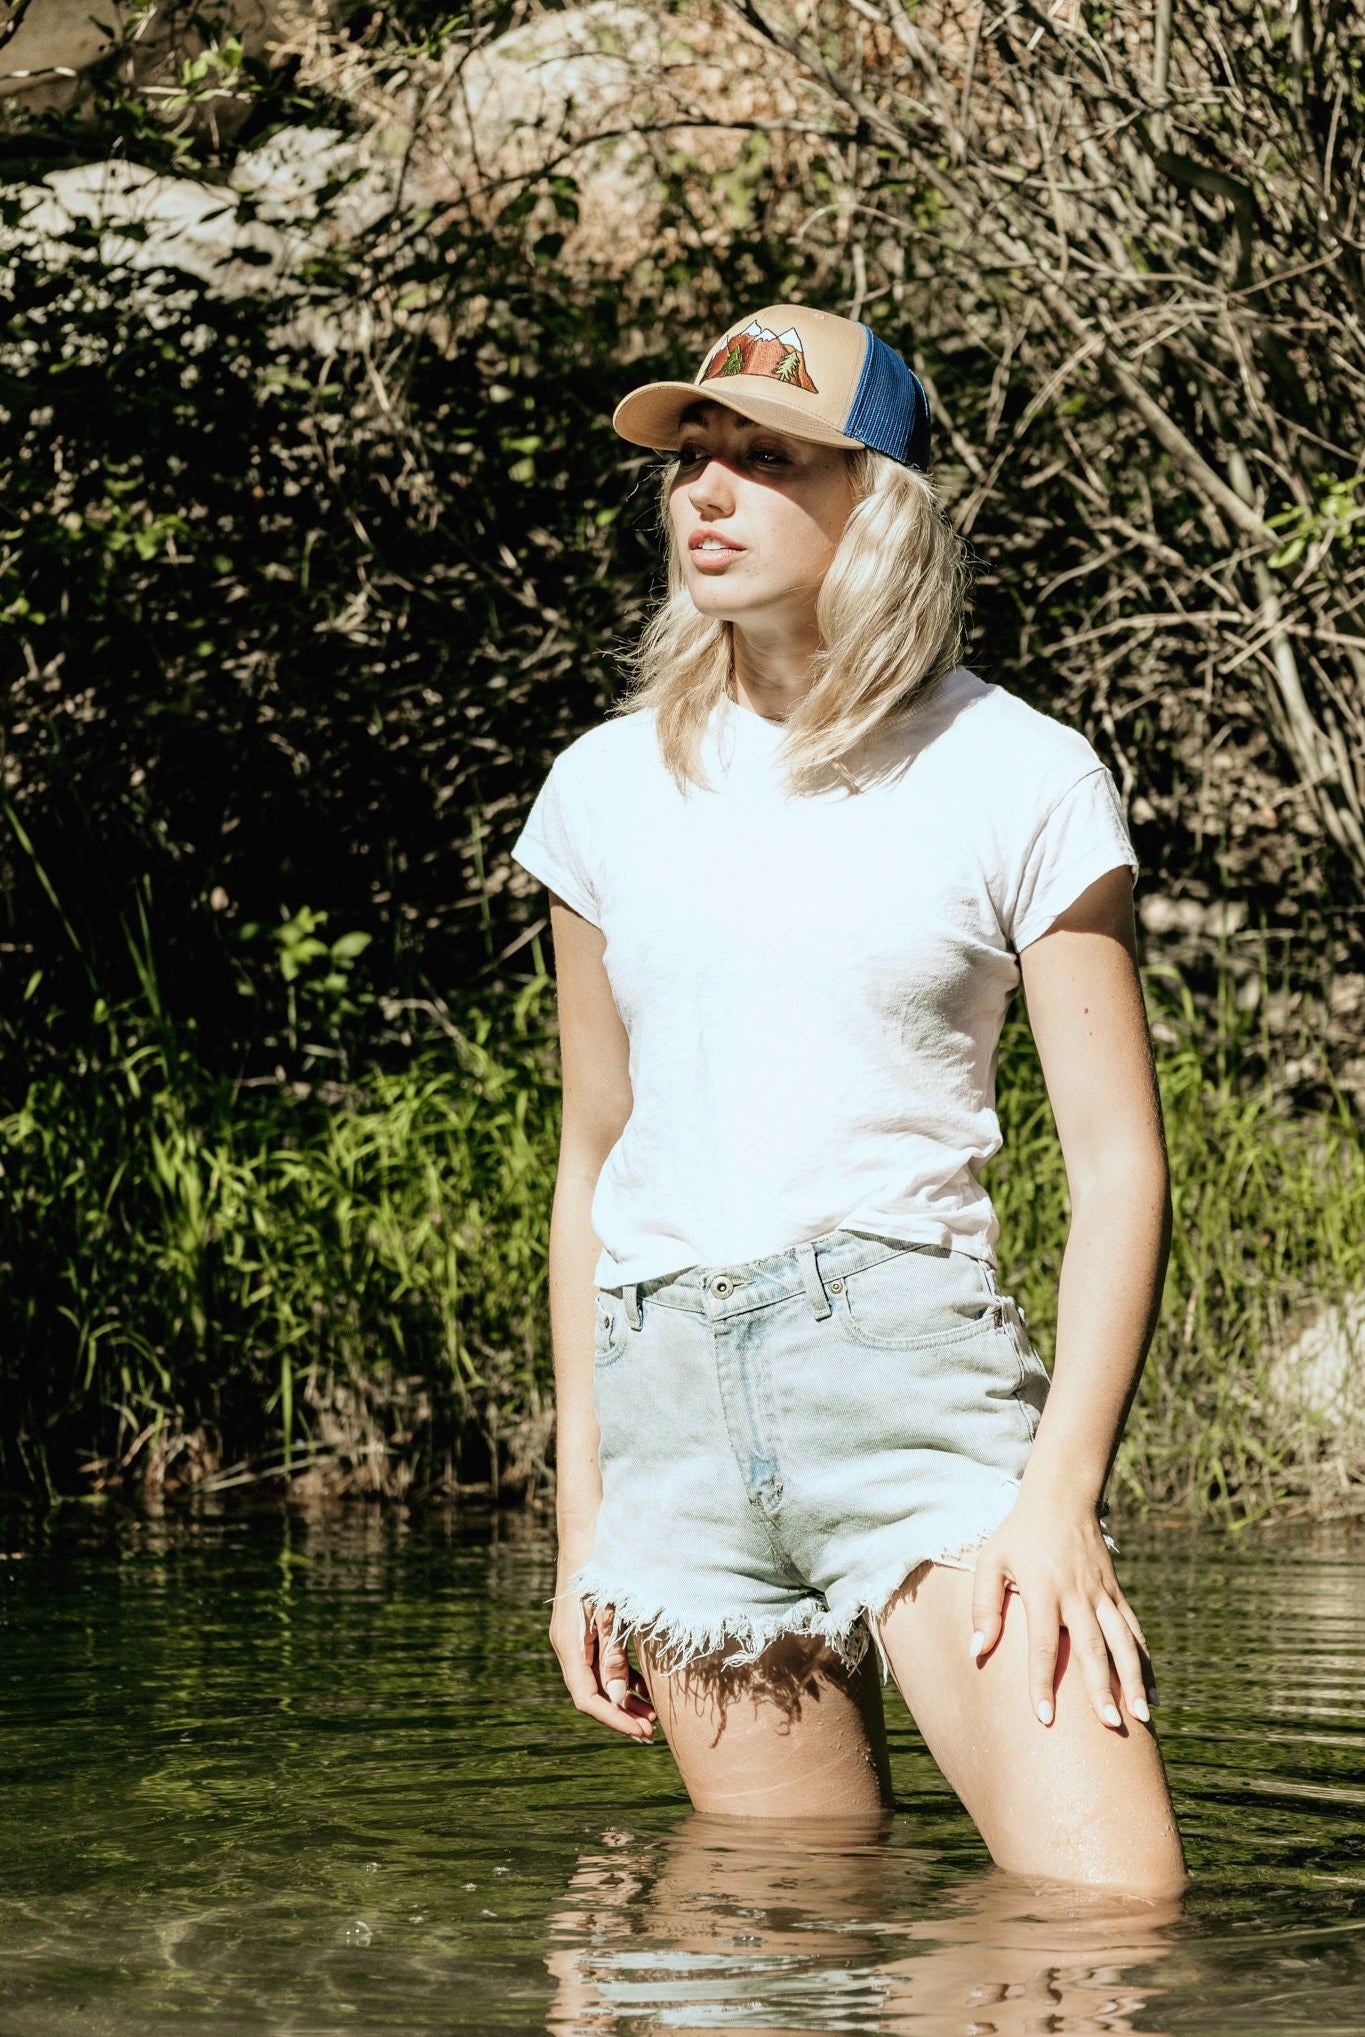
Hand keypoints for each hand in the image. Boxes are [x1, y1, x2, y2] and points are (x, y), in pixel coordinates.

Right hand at [549, 1581, 655, 1740]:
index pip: (587, 1698)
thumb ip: (613, 1655)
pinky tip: (645, 1686)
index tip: (641, 1732)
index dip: (614, 1719)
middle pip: (593, 1692)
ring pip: (600, 1679)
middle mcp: (569, 1645)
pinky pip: (604, 1661)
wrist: (589, 1527)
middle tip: (652, 1733)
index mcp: (569, 1645)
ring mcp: (578, 1636)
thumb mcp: (611, 1612)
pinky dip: (624, 1675)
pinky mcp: (589, 1626)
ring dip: (625, 1698)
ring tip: (653, 1715)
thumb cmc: (602, 1567)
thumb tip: (620, 1699)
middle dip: (622, 1714)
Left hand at [968, 1494, 1154, 1730]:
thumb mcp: (990, 1560)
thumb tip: (976, 1650)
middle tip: (1111, 1726)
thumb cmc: (1018, 1535)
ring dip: (1133, 1680)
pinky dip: (1145, 1661)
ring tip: (1142, 1717)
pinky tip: (1152, 1691)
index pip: (1042, 1644)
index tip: (1044, 1718)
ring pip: (1123, 1641)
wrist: (1061, 1497)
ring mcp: (1102, 1593)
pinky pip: (1134, 1630)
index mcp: (1043, 1588)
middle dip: (1102, 1689)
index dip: (1041, 1682)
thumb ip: (983, 1605)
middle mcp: (1077, 1593)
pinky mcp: (1116, 1592)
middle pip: (1092, 1648)